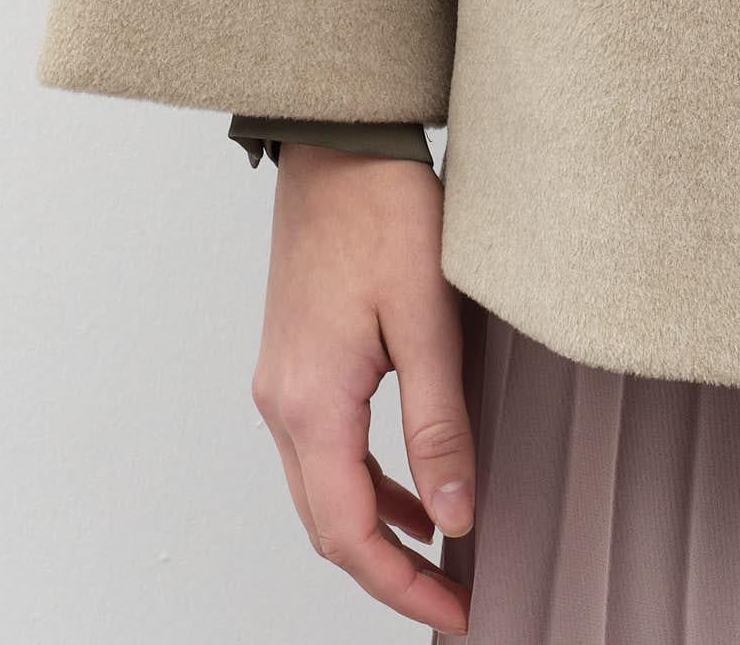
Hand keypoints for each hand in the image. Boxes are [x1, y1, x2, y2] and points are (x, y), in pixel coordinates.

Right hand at [250, 141, 474, 630]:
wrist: (339, 142)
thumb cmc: (384, 210)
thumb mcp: (427, 317)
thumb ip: (440, 422)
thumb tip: (455, 513)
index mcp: (310, 402)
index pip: (349, 533)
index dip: (402, 586)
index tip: (458, 611)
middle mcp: (281, 403)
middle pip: (328, 525)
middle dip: (389, 572)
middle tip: (455, 598)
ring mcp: (282, 382)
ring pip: (322, 491)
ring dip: (376, 532)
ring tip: (441, 557)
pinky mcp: (295, 361)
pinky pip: (323, 450)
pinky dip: (364, 484)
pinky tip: (410, 488)